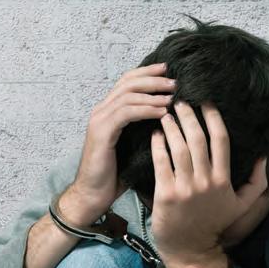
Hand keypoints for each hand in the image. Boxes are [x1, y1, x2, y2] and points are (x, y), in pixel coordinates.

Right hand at [65, 62, 175, 223]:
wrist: (93, 195)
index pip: (127, 82)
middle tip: (175, 82)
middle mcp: (100, 112)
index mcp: (107, 113)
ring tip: (172, 96)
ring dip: (153, 93)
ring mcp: (99, 121)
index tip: (170, 72)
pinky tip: (161, 112)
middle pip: (128, 82)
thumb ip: (143, 129)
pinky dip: (146, 109)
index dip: (148, 73)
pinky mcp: (101, 133)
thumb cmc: (113, 176)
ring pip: (128, 94)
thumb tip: (169, 117)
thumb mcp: (132, 146)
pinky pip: (126, 112)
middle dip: (154, 79)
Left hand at [150, 100, 268, 267]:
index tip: (205, 104)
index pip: (220, 140)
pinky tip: (155, 135)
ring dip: (171, 127)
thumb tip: (264, 158)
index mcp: (223, 179)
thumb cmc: (213, 226)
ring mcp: (185, 188)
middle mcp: (205, 180)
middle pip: (197, 139)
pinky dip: (158, 146)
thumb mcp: (241, 206)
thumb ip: (257, 182)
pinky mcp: (165, 195)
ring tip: (166, 114)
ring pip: (179, 149)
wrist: (190, 250)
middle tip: (180, 102)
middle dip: (189, 117)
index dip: (213, 118)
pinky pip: (161, 164)